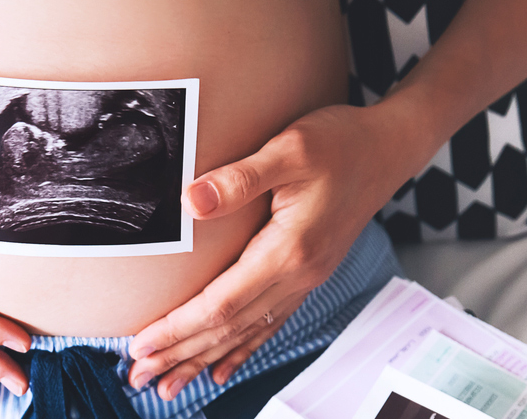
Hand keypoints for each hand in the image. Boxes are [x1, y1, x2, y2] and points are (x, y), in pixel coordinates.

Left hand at [125, 101, 437, 399]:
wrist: (388, 147)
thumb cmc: (340, 141)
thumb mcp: (289, 147)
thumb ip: (240, 177)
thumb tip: (190, 200)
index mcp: (289, 250)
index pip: (222, 304)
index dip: (179, 328)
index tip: (142, 345)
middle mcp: (299, 274)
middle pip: (230, 328)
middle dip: (181, 355)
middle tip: (138, 376)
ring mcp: (306, 278)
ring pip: (248, 332)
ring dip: (204, 359)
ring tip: (169, 385)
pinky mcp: (308, 273)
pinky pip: (270, 323)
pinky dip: (242, 349)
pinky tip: (222, 367)